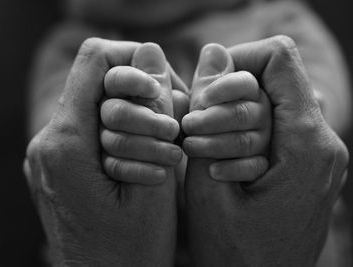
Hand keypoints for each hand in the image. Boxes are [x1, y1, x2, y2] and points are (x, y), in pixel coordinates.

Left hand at [24, 39, 178, 265]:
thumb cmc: (131, 253)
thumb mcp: (155, 184)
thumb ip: (152, 115)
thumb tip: (149, 52)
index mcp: (66, 144)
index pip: (94, 59)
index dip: (134, 60)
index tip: (163, 88)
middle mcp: (47, 144)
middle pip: (95, 83)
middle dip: (139, 94)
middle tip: (172, 125)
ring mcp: (48, 156)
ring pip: (93, 106)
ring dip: (132, 116)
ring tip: (161, 148)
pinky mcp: (56, 167)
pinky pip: (87, 129)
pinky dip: (118, 132)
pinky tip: (142, 159)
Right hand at [185, 36, 347, 265]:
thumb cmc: (232, 254)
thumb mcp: (208, 185)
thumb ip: (210, 116)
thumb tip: (212, 53)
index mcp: (307, 144)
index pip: (278, 57)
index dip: (236, 62)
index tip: (205, 93)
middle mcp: (323, 142)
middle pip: (272, 80)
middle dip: (228, 97)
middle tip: (198, 134)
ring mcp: (318, 153)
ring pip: (272, 101)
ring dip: (233, 117)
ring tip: (210, 155)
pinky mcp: (306, 163)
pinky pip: (276, 124)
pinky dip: (244, 132)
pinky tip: (225, 163)